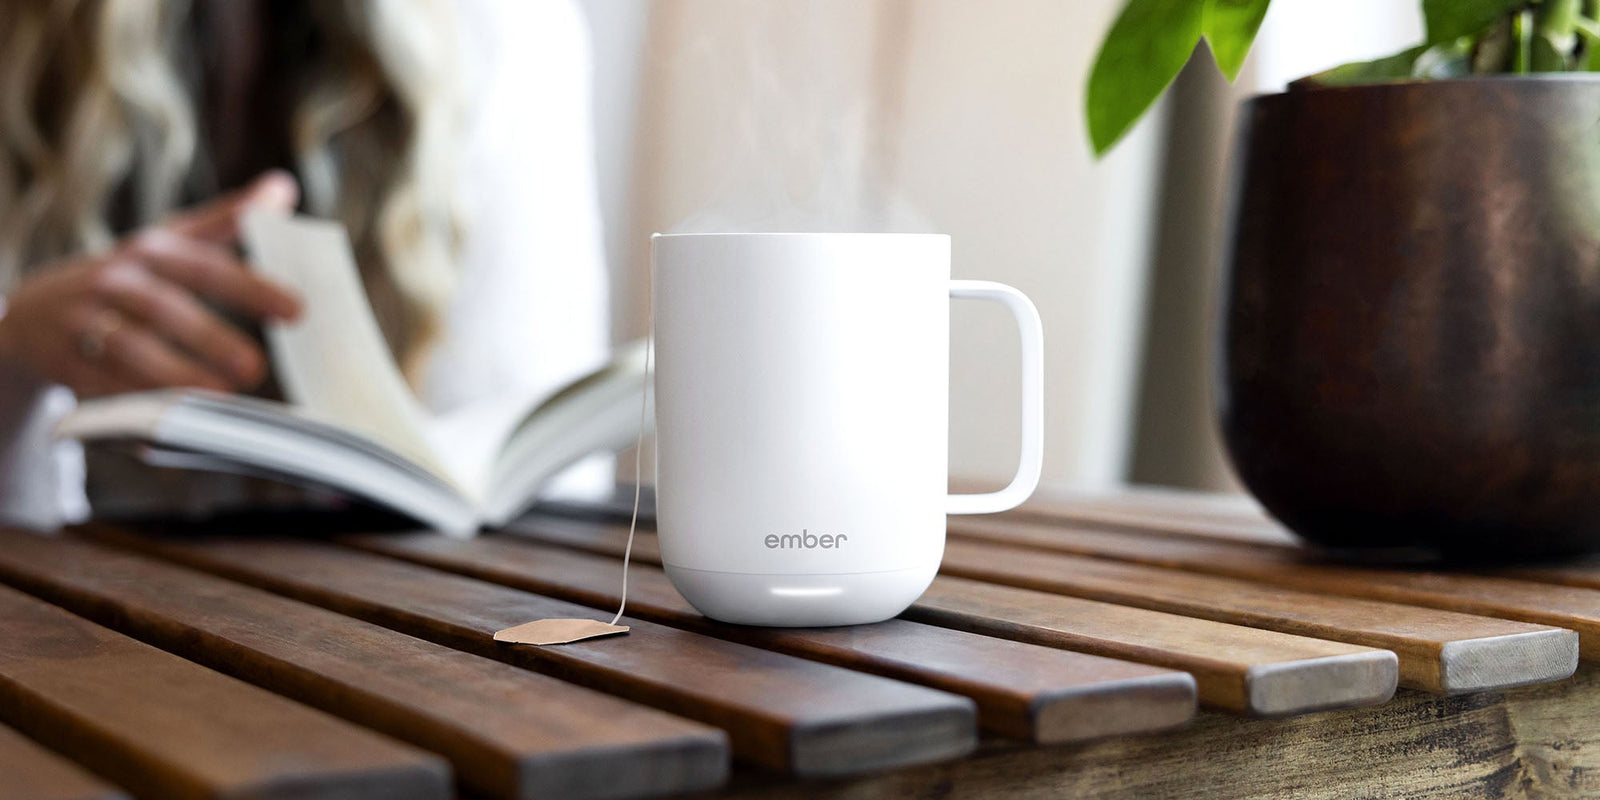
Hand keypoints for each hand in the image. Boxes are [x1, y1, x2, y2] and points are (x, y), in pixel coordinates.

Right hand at [0, 172, 302, 397]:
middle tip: (254, 368)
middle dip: (210, 338)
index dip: (251, 288)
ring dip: (173, 373)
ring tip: (218, 396)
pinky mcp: (65, 359)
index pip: (206, 266)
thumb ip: (228, 220)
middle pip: (165, 308)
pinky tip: (170, 417)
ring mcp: (84, 320)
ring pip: (128, 347)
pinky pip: (100, 382)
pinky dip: (134, 400)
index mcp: (150, 251)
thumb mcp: (170, 241)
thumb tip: (284, 187)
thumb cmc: (127, 277)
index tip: (297, 311)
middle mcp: (115, 281)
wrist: (35, 312)